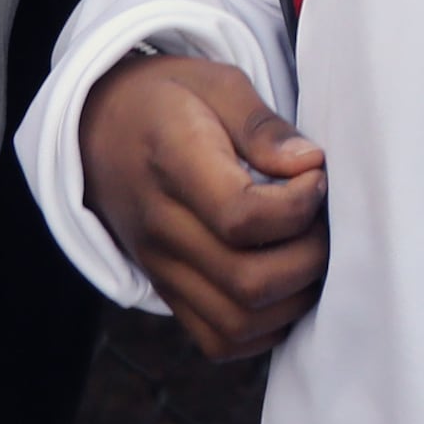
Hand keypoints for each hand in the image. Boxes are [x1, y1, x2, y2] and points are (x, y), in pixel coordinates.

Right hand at [78, 52, 328, 359]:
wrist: (100, 131)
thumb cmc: (170, 102)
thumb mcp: (217, 83)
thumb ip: (263, 124)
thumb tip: (310, 164)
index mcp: (172, 163)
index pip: (240, 217)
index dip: (297, 206)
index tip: (317, 175)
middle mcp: (161, 227)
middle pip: (247, 282)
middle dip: (310, 257)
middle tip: (323, 218)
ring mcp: (161, 268)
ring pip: (238, 323)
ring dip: (294, 296)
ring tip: (309, 250)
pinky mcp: (168, 292)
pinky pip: (220, 340)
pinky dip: (265, 326)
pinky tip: (285, 283)